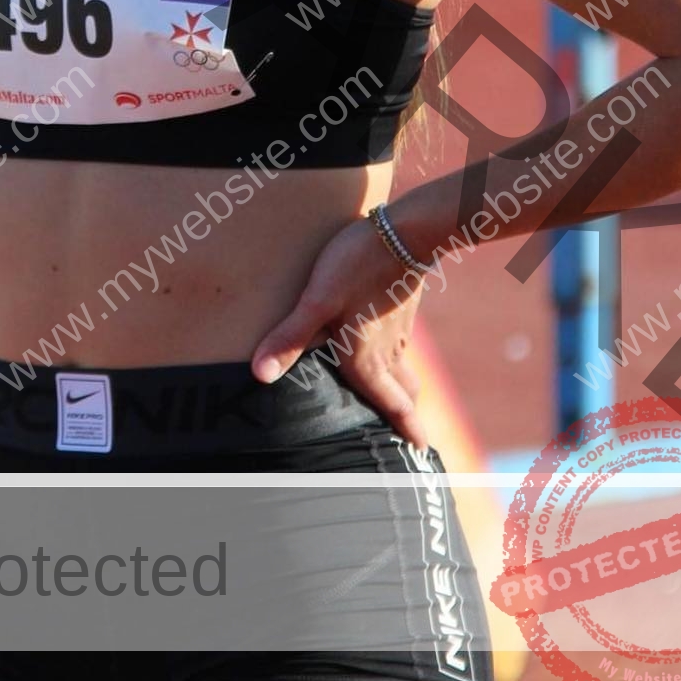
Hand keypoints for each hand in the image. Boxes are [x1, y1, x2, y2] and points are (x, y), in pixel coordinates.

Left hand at [250, 218, 429, 447]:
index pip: (394, 405)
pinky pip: (400, 345)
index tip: (421, 451)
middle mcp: (388, 351)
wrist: (403, 230)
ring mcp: (398, 329)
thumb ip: (290, 337)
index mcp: (370, 359)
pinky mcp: (400, 308)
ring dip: (402, 389)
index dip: (408, 430)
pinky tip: (382, 348)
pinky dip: (396, 360)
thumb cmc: (357, 265)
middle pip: (403, 392)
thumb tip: (260, 376)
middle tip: (408, 435)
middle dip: (405, 415)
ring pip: (403, 368)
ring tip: (396, 399)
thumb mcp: (318, 300)